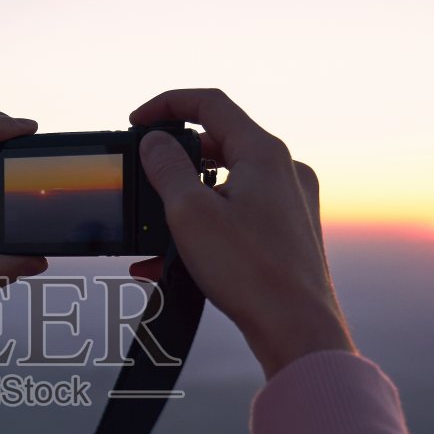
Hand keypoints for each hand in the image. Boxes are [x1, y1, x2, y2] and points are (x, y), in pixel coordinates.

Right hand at [127, 89, 354, 379]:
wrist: (298, 330)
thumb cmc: (250, 272)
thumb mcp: (190, 213)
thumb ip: (167, 168)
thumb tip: (155, 141)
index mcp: (264, 153)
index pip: (210, 103)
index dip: (166, 104)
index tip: (136, 122)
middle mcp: (285, 170)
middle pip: (220, 142)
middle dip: (175, 158)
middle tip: (144, 176)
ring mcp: (292, 202)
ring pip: (228, 183)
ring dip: (187, 200)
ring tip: (154, 230)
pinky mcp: (290, 233)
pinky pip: (240, 215)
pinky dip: (207, 227)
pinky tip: (173, 261)